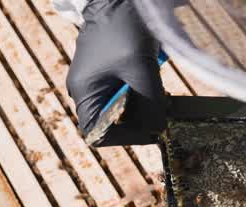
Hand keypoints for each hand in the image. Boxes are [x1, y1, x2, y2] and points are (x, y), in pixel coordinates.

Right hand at [66, 0, 165, 145]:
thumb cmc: (125, 30)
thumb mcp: (141, 71)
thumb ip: (150, 105)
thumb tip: (158, 132)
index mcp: (84, 92)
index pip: (98, 134)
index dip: (126, 137)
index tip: (151, 128)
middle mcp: (86, 90)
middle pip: (112, 123)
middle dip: (139, 120)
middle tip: (160, 109)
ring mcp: (97, 80)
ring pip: (122, 110)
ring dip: (143, 107)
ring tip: (158, 93)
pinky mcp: (110, 72)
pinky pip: (126, 94)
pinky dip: (142, 94)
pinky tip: (153, 82)